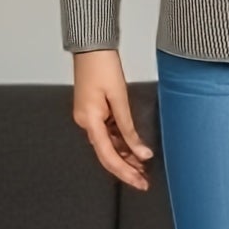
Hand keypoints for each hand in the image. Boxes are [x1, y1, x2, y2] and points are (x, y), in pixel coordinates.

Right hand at [70, 49, 154, 189]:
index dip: (124, 171)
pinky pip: (107, 134)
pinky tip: (134, 152)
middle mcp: (85, 122)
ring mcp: (89, 118)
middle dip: (126, 169)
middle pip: (107, 154)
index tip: (139, 181)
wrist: (92, 47)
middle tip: (144, 181)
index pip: (108, 155)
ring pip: (108, 145)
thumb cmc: (103, 65)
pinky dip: (121, 144)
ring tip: (143, 170)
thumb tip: (141, 152)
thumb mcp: (120, 98)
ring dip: (125, 157)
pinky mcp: (94, 112)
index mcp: (89, 120)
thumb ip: (129, 128)